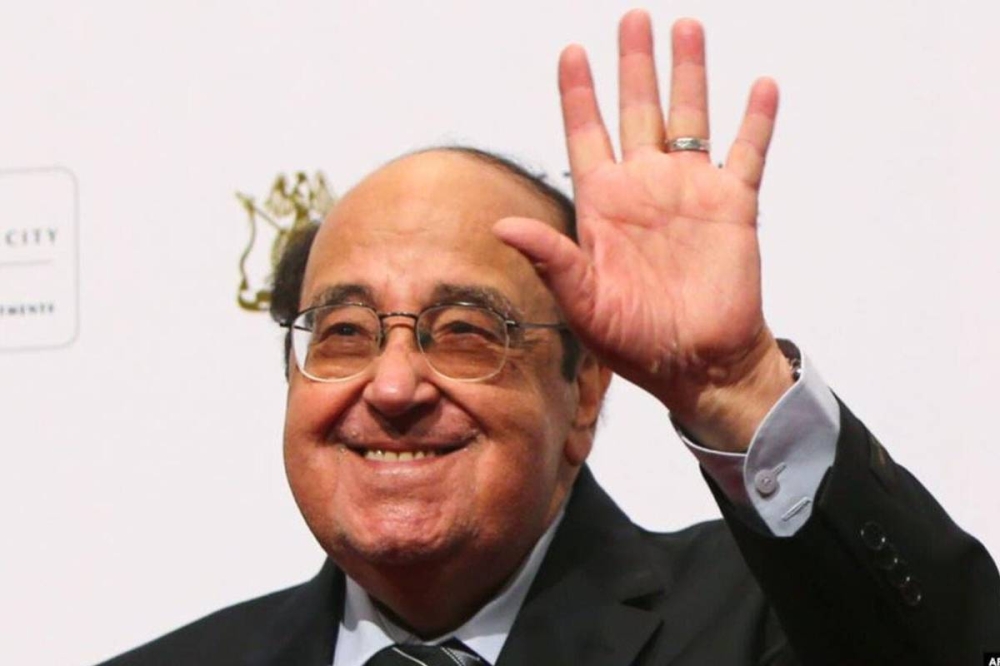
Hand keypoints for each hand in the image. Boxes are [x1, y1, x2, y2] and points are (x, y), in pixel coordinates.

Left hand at [493, 11, 791, 450]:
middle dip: (634, 64)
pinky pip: (747, 153)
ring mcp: (690, 193)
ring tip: (686, 28)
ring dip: (688, 74)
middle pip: (637, 110)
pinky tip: (761, 86)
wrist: (697, 365)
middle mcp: (645, 189)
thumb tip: (503, 226)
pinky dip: (755, 120)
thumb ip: (551, 259)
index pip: (585, 135)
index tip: (570, 52)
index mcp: (603, 206)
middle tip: (633, 18)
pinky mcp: (734, 207)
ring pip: (689, 118)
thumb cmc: (635, 342)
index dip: (578, 94)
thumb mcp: (584, 304)